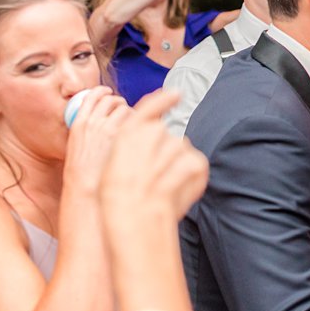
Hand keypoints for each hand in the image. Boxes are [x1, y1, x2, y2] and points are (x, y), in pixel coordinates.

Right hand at [63, 87, 130, 196]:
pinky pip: (135, 120)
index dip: (102, 92)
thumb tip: (102, 125)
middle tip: (124, 108)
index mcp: (79, 123)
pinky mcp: (122, 137)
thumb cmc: (83, 174)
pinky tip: (142, 130)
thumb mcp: (78, 147)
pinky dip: (140, 121)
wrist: (86, 188)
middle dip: (119, 101)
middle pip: (110, 100)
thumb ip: (88, 133)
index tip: (107, 93)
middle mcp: (93, 122)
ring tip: (135, 119)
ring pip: (124, 108)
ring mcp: (108, 128)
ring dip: (130, 110)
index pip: (92, 96)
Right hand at [98, 88, 209, 223]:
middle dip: (165, 155)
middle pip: (169, 137)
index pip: (151, 106)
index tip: (176, 95)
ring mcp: (175, 145)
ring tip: (162, 189)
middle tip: (153, 178)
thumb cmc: (116, 195)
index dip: (164, 100)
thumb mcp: (113, 162)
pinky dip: (190, 179)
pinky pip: (196, 165)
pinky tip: (175, 193)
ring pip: (183, 152)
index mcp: (131, 130)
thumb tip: (153, 141)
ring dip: (177, 168)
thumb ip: (133, 145)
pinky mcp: (193, 160)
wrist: (132, 215)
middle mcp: (154, 132)